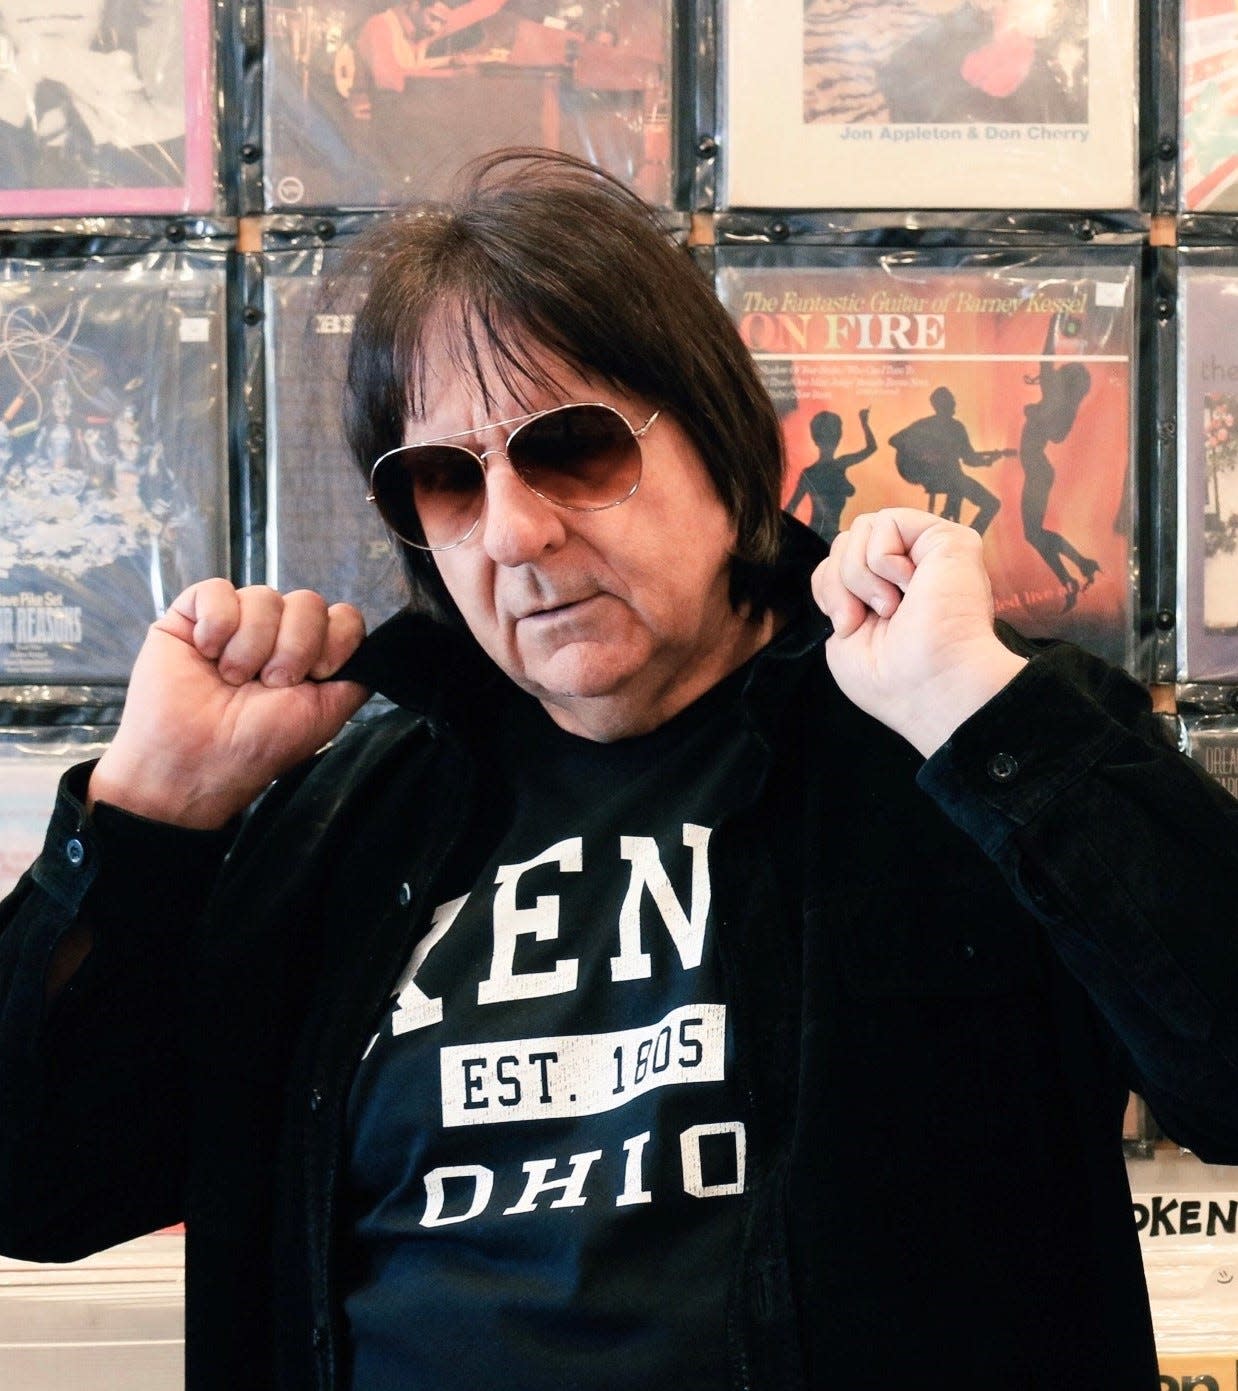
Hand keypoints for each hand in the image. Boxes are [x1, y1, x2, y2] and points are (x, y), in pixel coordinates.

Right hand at [88, 582, 368, 829]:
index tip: (317, 675)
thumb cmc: (258, 746)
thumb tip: (370, 647)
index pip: (342, 616)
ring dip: (251, 645)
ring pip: (263, 595)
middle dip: (293, 647)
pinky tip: (207, 652)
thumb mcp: (326, 714)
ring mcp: (236, 622)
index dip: (334, 641)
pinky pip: (216, 590)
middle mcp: (277, 635)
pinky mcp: (192, 616)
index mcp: (310, 656)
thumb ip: (356, 677)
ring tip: (232, 678)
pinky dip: (216, 623)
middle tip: (269, 684)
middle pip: (308, 601)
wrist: (197, 763)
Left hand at [811, 508, 1025, 756]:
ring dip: (859, 573)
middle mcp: (911, 570)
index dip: (829, 587)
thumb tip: (837, 566)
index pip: (838, 561)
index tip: (846, 626)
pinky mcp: (948, 538)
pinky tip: (909, 587)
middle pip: (845, 541)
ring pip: (861, 527)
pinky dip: (882, 558)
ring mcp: (929, 554)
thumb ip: (838, 592)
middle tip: (863, 618)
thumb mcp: (843, 636)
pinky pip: (888, 521)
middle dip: (839, 581)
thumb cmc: (889, 678)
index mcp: (888, 592)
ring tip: (890, 607)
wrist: (929, 686)